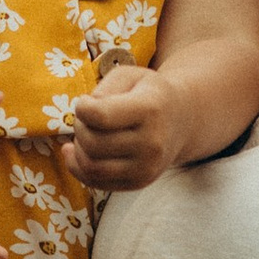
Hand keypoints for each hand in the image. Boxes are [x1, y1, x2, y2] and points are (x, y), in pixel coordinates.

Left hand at [65, 58, 175, 190]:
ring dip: (79, 148)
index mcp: (150, 109)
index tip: (86, 101)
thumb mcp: (130, 76)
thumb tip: (83, 115)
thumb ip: (104, 89)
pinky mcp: (139, 182)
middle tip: (86, 117)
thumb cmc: (147, 93)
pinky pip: (96, 181)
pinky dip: (78, 167)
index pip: (100, 116)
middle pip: (92, 142)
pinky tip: (78, 151)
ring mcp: (147, 167)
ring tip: (87, 133)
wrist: (180, 120)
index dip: (82, 107)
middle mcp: (152, 143)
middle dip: (79, 127)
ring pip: (91, 166)